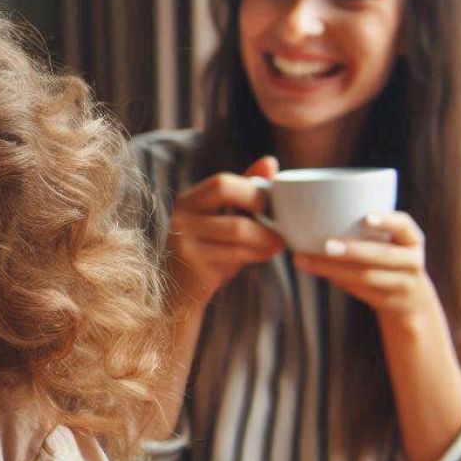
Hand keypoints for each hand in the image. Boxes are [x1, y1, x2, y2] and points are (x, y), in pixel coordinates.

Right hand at [167, 156, 283, 304]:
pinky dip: (257, 253)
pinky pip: (235, 251)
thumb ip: (244, 194)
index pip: (222, 181)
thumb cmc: (208, 257)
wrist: (180, 299)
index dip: (253, 187)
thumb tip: (270, 162)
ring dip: (265, 235)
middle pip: (225, 190)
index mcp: (188, 202)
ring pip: (237, 226)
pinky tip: (264, 255)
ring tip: (278, 243)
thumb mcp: (226, 223)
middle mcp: (181, 215)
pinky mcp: (192, 261)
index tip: (274, 203)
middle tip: (279, 220)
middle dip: (259, 203)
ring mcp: (183, 237)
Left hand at [293, 211, 438, 323]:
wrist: (411, 301)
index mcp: (411, 239)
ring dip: (334, 269)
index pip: (403, 226)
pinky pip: (361, 291)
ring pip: (367, 276)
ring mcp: (404, 283)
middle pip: (383, 255)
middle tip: (326, 245)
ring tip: (305, 261)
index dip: (387, 221)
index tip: (366, 217)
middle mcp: (412, 260)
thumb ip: (363, 233)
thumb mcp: (388, 244)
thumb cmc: (387, 262)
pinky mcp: (389, 302)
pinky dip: (339, 280)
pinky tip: (320, 273)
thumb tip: (310, 218)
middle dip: (354, 250)